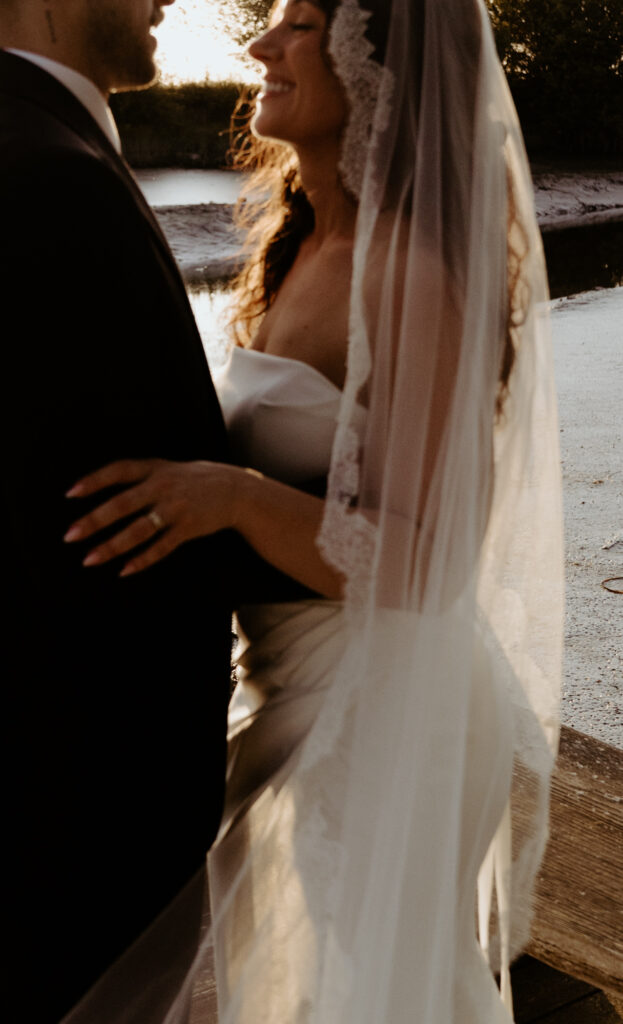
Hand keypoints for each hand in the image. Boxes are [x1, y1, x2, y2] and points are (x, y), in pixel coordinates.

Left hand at [64, 458, 243, 575]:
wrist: (236, 489)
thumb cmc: (196, 480)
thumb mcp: (168, 468)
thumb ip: (140, 474)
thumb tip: (105, 485)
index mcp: (155, 469)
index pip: (118, 471)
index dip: (94, 481)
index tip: (70, 494)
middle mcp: (163, 487)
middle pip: (123, 504)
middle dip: (94, 520)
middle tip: (70, 535)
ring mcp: (176, 508)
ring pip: (139, 530)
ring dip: (112, 546)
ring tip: (90, 559)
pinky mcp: (188, 527)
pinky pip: (161, 547)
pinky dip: (142, 560)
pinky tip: (124, 570)